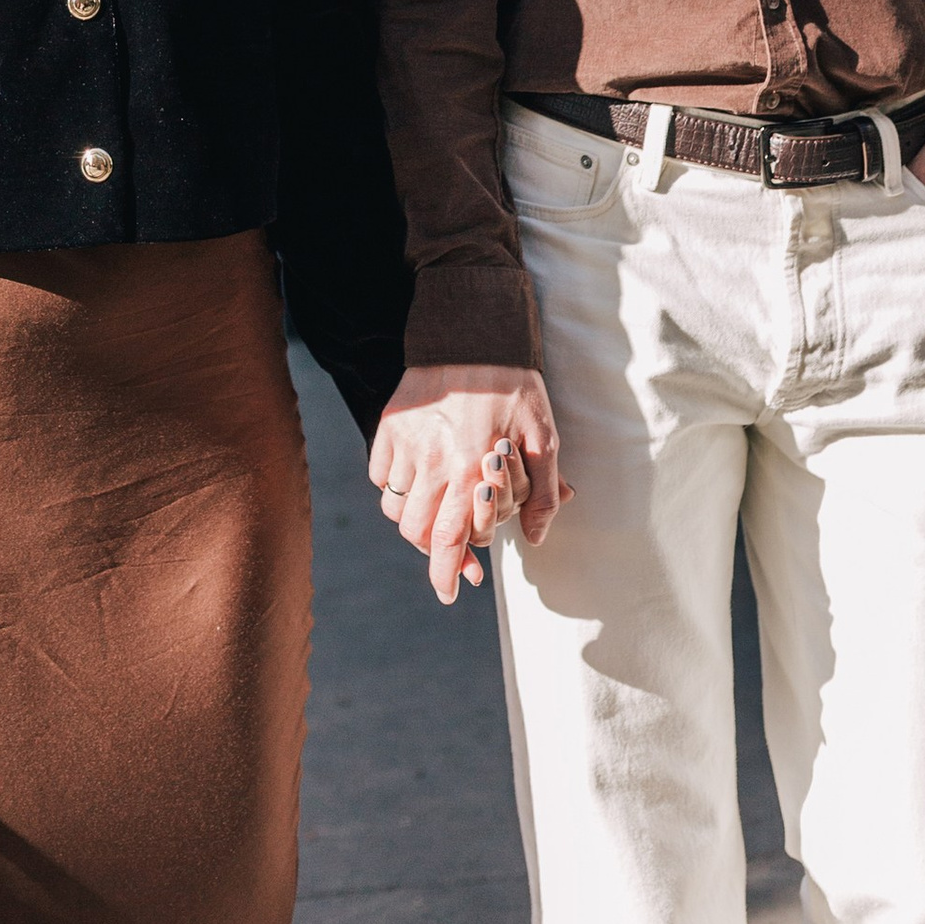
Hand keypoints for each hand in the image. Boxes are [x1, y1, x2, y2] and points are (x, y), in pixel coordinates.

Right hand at [368, 363, 564, 605]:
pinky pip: (380, 474)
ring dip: (415, 520)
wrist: (473, 329)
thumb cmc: (515, 384)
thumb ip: (542, 492)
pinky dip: (394, 487)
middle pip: (417, 532)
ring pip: (396, 507)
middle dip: (432, 554)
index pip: (449, 541)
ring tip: (436, 514)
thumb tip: (534, 538)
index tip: (449, 593)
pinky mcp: (390, 425)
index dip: (446, 575)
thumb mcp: (543, 436)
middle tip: (450, 557)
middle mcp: (434, 462)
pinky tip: (416, 480)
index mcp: (472, 470)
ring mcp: (407, 444)